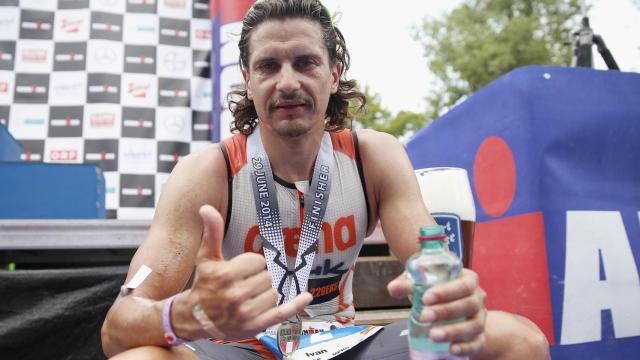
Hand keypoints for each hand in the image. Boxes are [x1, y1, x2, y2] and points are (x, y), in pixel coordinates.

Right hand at [179, 205, 312, 340]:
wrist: (196, 318)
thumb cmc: (204, 284)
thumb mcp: (206, 257)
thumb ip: (212, 232)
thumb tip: (207, 208)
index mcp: (226, 276)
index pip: (258, 261)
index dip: (251, 264)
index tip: (240, 271)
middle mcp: (236, 296)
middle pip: (267, 277)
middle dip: (258, 279)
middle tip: (243, 285)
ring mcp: (246, 313)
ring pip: (274, 293)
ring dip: (265, 293)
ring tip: (248, 297)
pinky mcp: (255, 326)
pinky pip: (282, 313)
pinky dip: (296, 305)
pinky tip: (306, 297)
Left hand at [388, 268, 487, 356]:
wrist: (452, 306)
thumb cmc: (436, 290)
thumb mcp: (422, 283)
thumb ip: (408, 284)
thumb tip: (393, 289)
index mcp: (468, 280)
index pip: (463, 284)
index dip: (446, 292)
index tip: (426, 298)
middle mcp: (478, 298)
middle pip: (469, 305)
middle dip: (446, 311)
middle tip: (424, 316)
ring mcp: (480, 318)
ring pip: (475, 325)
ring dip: (454, 331)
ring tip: (433, 335)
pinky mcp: (479, 336)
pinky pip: (478, 343)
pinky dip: (466, 347)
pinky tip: (452, 349)